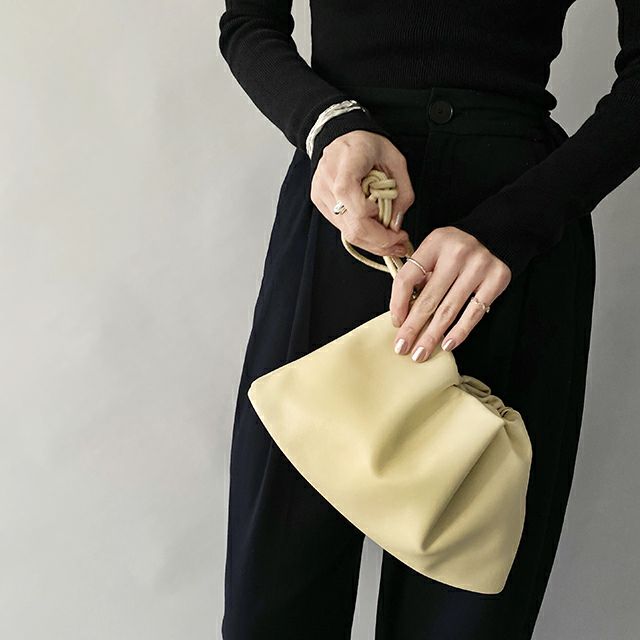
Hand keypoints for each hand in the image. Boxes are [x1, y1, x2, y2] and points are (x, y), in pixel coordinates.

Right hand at [310, 130, 413, 257]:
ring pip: (347, 234)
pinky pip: (343, 228)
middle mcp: (327, 183)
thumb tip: (396, 225)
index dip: (375, 219)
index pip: (355, 204)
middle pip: (353, 227)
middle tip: (400, 245)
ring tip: (392, 243)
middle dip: (380, 242)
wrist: (339, 136)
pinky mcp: (320, 204)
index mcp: (346, 166)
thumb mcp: (396, 160)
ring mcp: (321, 196)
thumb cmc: (367, 145)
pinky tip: (377, 234)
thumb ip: (402, 192)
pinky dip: (363, 236)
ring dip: (373, 244)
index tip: (395, 226)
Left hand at [389, 226, 511, 361]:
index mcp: (435, 243)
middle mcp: (457, 252)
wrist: (497, 236)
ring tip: (421, 353)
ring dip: (432, 336)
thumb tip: (403, 316)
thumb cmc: (455, 252)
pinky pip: (473, 313)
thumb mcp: (434, 252)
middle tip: (402, 348)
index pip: (408, 277)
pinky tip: (446, 344)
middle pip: (428, 298)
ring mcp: (479, 265)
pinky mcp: (497, 279)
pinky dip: (459, 332)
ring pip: (449, 310)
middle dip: (413, 327)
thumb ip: (419, 276)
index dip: (397, 304)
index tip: (395, 323)